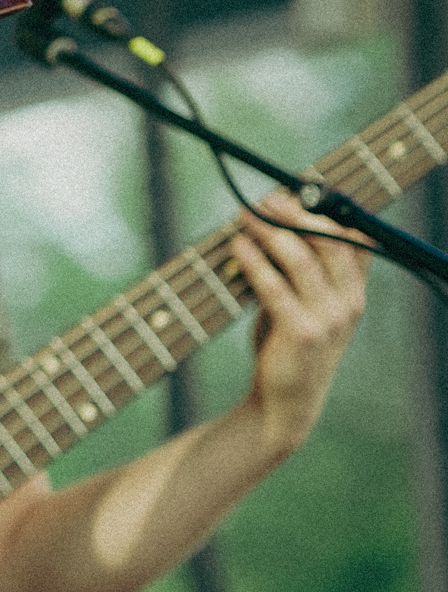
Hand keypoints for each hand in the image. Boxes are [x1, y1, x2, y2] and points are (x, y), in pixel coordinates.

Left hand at [234, 188, 368, 455]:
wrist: (286, 400)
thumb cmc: (289, 343)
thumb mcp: (305, 303)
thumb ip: (301, 268)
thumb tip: (273, 218)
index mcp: (355, 291)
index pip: (353, 239)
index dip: (324, 211)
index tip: (292, 191)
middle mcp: (350, 302)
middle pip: (329, 241)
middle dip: (295, 213)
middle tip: (264, 198)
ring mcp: (330, 319)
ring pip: (302, 259)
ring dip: (270, 231)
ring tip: (244, 214)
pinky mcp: (303, 333)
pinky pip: (275, 287)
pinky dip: (254, 261)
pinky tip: (236, 245)